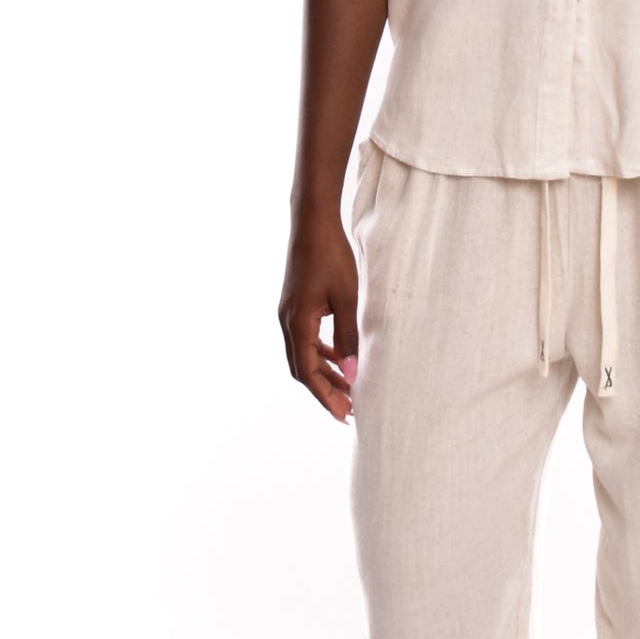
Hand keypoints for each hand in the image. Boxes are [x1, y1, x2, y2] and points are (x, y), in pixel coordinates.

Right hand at [278, 216, 360, 423]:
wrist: (313, 223)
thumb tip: (352, 375)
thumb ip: (349, 338)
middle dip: (325, 392)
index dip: (325, 397)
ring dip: (323, 374)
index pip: (308, 373)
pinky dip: (321, 355)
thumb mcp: (348, 298)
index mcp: (297, 323)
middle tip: (349, 410)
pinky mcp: (295, 306)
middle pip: (302, 369)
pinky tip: (338, 359)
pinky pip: (305, 340)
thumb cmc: (332, 256)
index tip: (344, 415)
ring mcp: (289, 314)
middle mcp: (287, 322)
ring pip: (303, 356)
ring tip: (347, 390)